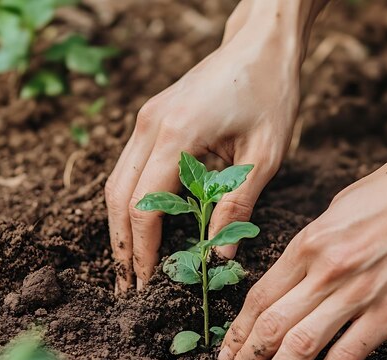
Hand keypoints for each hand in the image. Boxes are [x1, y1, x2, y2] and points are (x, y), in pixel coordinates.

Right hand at [105, 0, 326, 291]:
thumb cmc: (270, 92)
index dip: (143, 251)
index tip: (147, 286)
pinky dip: (131, 203)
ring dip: (121, 227)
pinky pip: (129, 169)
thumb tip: (220, 254)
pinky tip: (143, 228)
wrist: (260, 42)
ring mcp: (145, 121)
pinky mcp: (151, 120)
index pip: (145, 206)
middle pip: (118, 198)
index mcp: (176, 135)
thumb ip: (237, 205)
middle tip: (129, 289)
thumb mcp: (264, 155)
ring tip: (132, 266)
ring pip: (117, 184)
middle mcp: (149, 127)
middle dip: (122, 247)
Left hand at [218, 56, 386, 359]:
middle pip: (272, 326)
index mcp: (308, 244)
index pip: (260, 298)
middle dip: (247, 358)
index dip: (238, 329)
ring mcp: (358, 295)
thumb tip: (291, 276)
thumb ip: (310, 246)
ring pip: (303, 346)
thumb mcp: (335, 209)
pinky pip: (349, 354)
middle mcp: (326, 272)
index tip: (227, 349)